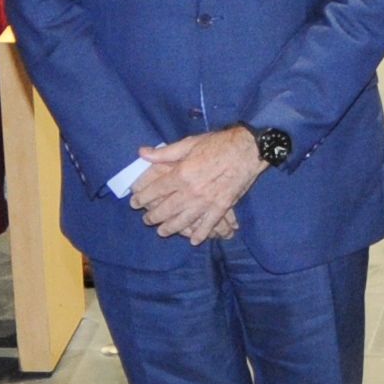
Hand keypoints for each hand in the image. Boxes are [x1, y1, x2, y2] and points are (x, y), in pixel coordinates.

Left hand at [132, 127, 266, 241]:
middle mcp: (191, 190)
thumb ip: (165, 152)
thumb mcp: (189, 143)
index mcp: (182, 173)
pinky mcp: (222, 206)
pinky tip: (194, 240)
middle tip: (146, 220)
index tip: (134, 202)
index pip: (156, 190)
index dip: (142, 197)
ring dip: (171, 228)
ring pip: (184, 220)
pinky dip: (200, 233)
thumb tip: (142, 152)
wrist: (248, 149)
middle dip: (153, 216)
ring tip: (162, 231)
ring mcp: (207, 201)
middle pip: (167, 209)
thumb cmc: (218, 143)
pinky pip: (208, 224)